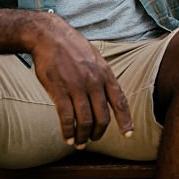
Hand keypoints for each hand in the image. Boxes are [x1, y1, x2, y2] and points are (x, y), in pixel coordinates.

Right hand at [28, 15, 133, 147]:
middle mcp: (94, 82)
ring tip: (79, 143)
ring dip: (83, 136)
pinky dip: (68, 132)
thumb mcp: (95, 58)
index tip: (128, 134)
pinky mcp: (60, 90)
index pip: (120, 101)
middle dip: (98, 132)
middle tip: (93, 138)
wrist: (49, 36)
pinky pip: (66, 118)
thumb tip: (108, 94)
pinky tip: (68, 138)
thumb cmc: (72, 47)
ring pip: (84, 121)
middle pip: (102, 116)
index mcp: (105, 73)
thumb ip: (102, 76)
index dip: (125, 119)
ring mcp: (77, 87)